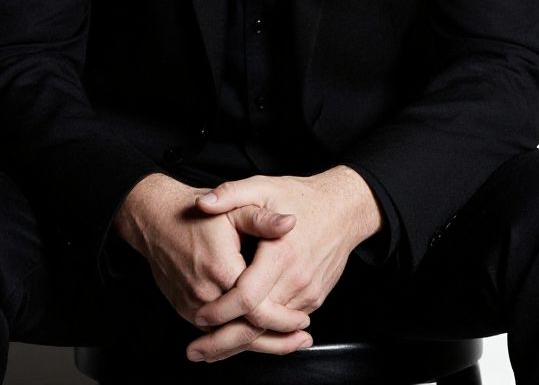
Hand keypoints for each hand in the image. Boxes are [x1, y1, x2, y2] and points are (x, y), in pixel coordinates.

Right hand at [113, 173, 311, 347]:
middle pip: (245, 331)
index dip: (283, 319)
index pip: (256, 309)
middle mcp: (204, 293)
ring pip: (230, 337)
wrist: (156, 220)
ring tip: (289, 344)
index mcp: (220, 268)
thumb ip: (263, 219)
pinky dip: (238, 336)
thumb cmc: (196, 213)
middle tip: (303, 340)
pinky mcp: (186, 310)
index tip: (303, 321)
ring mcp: (192, 305)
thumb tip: (291, 222)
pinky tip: (258, 336)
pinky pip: (216, 332)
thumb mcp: (233, 209)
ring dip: (260, 344)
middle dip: (277, 340)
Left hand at [187, 166, 382, 361]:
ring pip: (271, 330)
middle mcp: (297, 279)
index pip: (248, 297)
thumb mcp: (262, 187)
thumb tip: (202, 204)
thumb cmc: (301, 196)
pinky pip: (284, 323)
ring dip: (242, 343)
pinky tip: (240, 337)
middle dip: (225, 341)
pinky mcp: (314, 298)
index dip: (221, 310)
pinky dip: (263, 333)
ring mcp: (308, 292)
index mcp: (280, 253)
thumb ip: (230, 195)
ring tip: (211, 350)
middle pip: (258, 323)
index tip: (200, 316)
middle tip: (196, 351)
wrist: (342, 208)